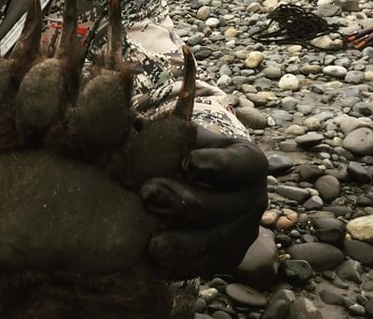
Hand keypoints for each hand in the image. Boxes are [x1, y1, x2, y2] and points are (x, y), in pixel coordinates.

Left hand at [141, 125, 267, 279]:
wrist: (205, 179)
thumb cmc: (191, 149)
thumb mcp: (187, 135)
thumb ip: (170, 133)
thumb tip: (138, 127)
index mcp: (249, 161)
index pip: (238, 165)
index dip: (215, 165)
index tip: (189, 163)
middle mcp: (255, 197)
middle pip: (221, 206)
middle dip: (183, 203)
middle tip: (148, 196)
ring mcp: (246, 230)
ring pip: (216, 241)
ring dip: (183, 243)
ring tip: (152, 244)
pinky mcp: (232, 256)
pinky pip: (209, 266)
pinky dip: (183, 266)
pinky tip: (157, 265)